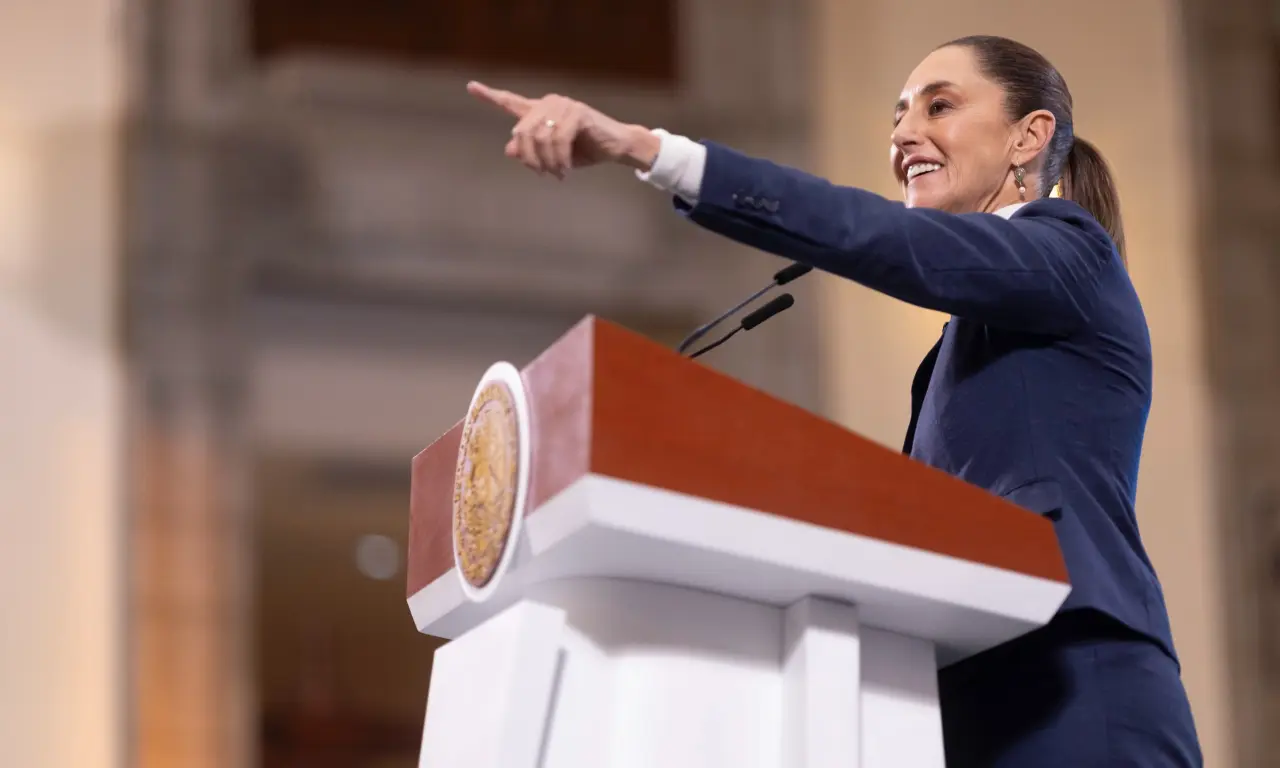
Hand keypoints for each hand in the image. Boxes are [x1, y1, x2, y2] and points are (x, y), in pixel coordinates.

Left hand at [466, 81, 661, 178]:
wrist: (616, 147)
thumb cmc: (583, 150)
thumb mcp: (552, 156)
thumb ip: (529, 151)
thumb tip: (509, 149)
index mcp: (540, 111)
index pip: (511, 102)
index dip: (490, 96)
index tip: (470, 86)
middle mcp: (549, 103)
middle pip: (522, 132)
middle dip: (530, 159)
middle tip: (543, 175)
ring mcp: (563, 105)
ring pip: (539, 138)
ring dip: (547, 162)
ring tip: (557, 174)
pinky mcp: (578, 113)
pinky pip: (558, 139)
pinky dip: (560, 159)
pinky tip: (566, 169)